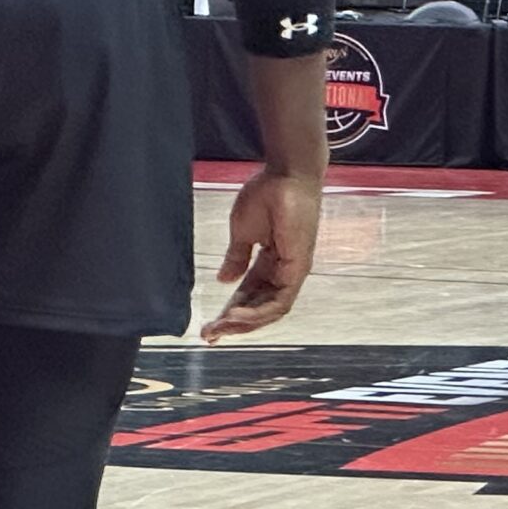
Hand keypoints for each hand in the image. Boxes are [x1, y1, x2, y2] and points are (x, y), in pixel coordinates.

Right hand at [202, 166, 319, 340]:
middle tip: (209, 334)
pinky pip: (280, 300)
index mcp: (270, 262)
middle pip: (260, 307)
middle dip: (234, 323)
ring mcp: (293, 270)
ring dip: (244, 323)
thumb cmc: (267, 194)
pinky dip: (259, 312)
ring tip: (219, 328)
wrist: (285, 174)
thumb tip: (223, 279)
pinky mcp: (298, 266)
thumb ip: (236, 257)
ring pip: (270, 310)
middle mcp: (284, 270)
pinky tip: (236, 315)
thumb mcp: (243, 231)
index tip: (209, 325)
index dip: (230, 311)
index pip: (250, 294)